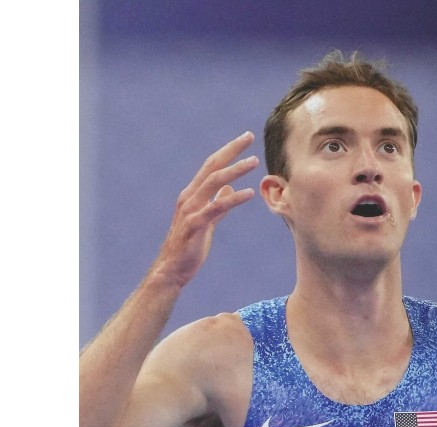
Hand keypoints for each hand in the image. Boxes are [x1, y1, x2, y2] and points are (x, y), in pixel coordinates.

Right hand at [153, 131, 258, 286]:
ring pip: (213, 182)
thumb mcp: (207, 221)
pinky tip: (249, 193)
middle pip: (212, 166)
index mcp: (193, 194)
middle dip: (231, 150)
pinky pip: (217, 207)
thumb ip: (218, 204)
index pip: (211, 166)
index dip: (228, 151)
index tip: (244, 139)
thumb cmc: (189, 246)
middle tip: (249, 136)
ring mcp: (191, 209)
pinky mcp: (196, 224)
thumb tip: (230, 189)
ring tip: (254, 162)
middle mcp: (190, 196)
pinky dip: (233, 198)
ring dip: (235, 170)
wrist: (172, 269)